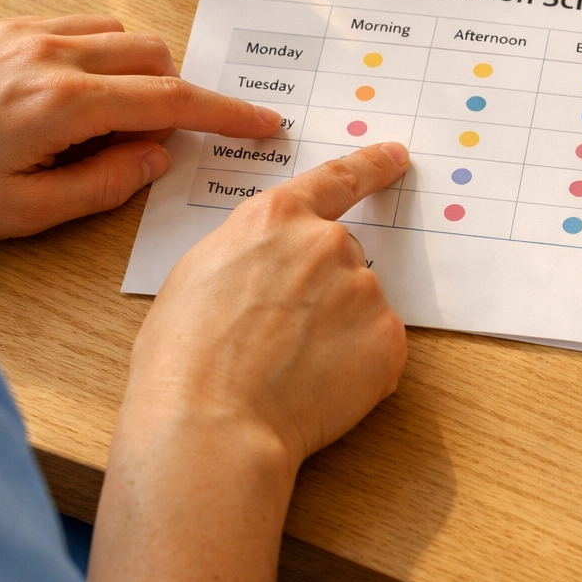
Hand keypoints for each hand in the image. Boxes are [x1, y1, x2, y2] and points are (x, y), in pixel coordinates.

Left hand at [0, 16, 279, 239]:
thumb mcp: (20, 214)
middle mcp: (49, 55)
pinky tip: (63, 96)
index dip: (225, 114)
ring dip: (134, 71)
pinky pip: (72, 26)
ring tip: (103, 122)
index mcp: (62, 104)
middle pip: (153, 55)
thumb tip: (156, 159)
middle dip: (174, 93)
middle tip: (150, 143)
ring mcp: (21, 32)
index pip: (170, 101)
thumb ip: (102, 185)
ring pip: (116, 33)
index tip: (262, 123)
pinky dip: (94, 55)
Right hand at [122, 140, 410, 462]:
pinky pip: (378, 349)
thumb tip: (270, 265)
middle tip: (279, 338)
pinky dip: (357, 369)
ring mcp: (363, 290)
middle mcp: (327, 243)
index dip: (373, 166)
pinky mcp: (389, 340)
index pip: (338, 179)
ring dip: (337, 332)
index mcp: (276, 218)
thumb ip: (251, 252)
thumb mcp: (199, 273)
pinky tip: (315, 388)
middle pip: (342, 258)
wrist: (210, 424)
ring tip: (288, 370)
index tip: (396, 157)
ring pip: (359, 306)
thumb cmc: (185, 359)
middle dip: (321, 292)